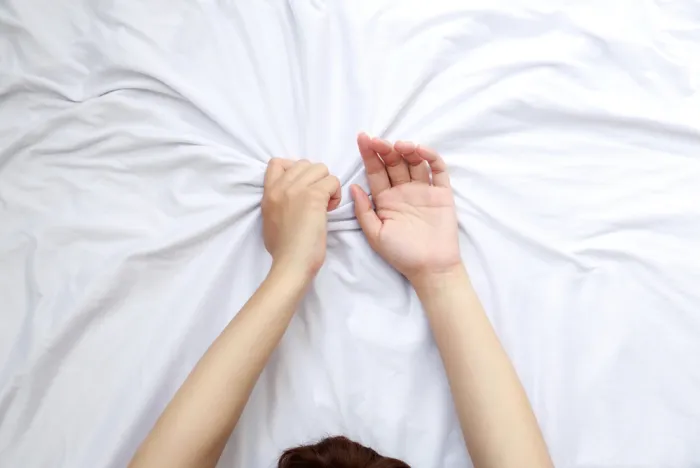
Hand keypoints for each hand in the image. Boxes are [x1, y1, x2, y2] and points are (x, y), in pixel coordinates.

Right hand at [262, 159, 340, 279]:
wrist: (291, 263)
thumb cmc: (283, 250)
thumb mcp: (270, 219)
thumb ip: (277, 203)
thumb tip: (290, 197)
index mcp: (268, 192)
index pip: (277, 162)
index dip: (294, 171)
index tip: (301, 189)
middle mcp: (280, 187)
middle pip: (305, 163)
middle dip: (315, 179)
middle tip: (316, 201)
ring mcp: (296, 190)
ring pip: (321, 169)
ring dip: (327, 185)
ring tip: (324, 205)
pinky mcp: (313, 197)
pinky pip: (333, 181)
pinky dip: (336, 194)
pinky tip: (330, 210)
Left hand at [351, 133, 460, 283]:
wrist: (430, 268)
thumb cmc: (401, 254)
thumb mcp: (375, 234)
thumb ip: (363, 210)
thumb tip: (353, 186)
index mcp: (385, 199)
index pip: (375, 171)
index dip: (369, 154)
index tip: (362, 138)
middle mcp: (403, 191)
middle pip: (394, 162)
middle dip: (385, 149)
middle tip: (378, 141)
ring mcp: (423, 190)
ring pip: (414, 162)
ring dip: (407, 150)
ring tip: (400, 146)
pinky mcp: (441, 193)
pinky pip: (437, 170)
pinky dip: (430, 157)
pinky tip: (420, 151)